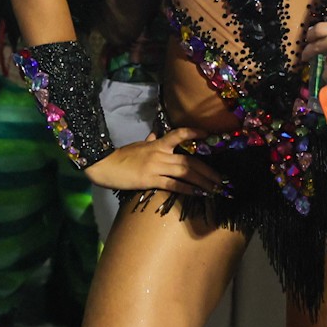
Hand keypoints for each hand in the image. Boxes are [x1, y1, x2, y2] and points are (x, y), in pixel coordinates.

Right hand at [84, 128, 223, 194]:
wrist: (104, 165)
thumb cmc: (121, 156)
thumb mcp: (138, 145)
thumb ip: (150, 141)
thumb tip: (156, 135)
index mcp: (157, 144)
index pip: (179, 134)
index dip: (194, 133)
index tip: (208, 135)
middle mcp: (160, 154)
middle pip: (189, 160)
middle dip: (208, 170)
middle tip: (221, 179)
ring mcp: (156, 167)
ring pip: (185, 172)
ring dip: (203, 181)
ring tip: (215, 189)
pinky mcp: (150, 180)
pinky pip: (173, 184)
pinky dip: (188, 189)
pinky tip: (198, 194)